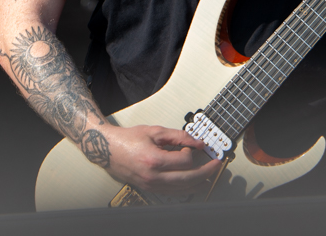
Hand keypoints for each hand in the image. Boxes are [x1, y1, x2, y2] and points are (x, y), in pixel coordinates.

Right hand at [98, 124, 222, 194]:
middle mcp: (153, 176)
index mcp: (154, 159)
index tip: (195, 146)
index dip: (193, 151)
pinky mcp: (151, 189)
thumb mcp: (154, 131)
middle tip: (217, 165)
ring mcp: (152, 185)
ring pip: (182, 189)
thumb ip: (178, 136)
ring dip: (199, 182)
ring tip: (210, 175)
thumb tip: (198, 142)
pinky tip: (195, 183)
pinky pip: (174, 193)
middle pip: (188, 178)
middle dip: (206, 172)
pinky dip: (187, 188)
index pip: (184, 160)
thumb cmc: (130, 139)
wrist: (109, 150)